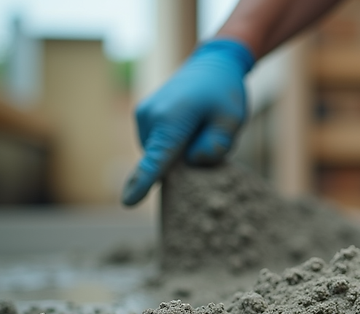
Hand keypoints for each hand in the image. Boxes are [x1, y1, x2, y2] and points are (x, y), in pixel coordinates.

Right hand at [121, 39, 253, 205]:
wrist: (211, 64)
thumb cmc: (224, 92)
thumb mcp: (231, 121)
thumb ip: (215, 146)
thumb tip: (192, 161)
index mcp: (171, 119)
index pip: (157, 160)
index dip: (143, 183)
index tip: (128, 202)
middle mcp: (150, 118)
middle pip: (165, 162)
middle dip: (187, 162)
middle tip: (209, 133)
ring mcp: (143, 117)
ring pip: (162, 154)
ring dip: (182, 152)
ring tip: (200, 127)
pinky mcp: (143, 119)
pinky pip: (159, 146)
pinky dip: (174, 144)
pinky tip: (189, 128)